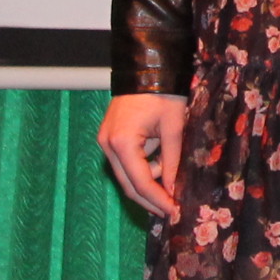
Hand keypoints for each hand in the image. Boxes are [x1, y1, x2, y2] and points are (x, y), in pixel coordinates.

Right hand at [96, 92, 189, 221]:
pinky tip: (161, 166)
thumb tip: (173, 189)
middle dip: (150, 199)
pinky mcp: (110, 137)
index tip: (173, 211)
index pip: (140, 182)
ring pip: (127, 174)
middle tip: (170, 210)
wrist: (148, 67)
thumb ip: (172, 161)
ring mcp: (106, 141)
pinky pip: (127, 161)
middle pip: (129, 184)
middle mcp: (108, 145)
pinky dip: (143, 167)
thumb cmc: (164, 93)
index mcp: (122, 143)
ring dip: (149, 181)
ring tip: (172, 180)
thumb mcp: (174, 128)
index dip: (158, 199)